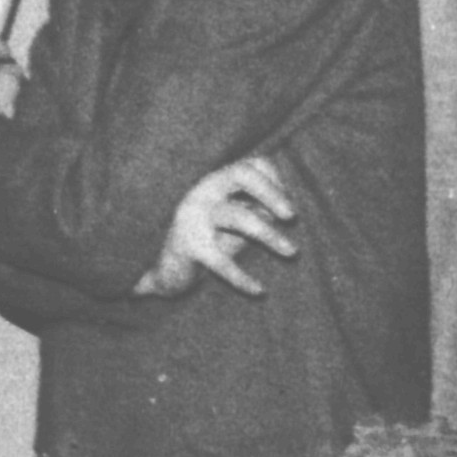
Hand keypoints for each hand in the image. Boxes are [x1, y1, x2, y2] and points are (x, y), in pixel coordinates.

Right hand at [139, 151, 300, 299]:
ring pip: (237, 216)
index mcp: (217, 182)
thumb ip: (259, 208)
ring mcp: (192, 217)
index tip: (287, 209)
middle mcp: (203, 192)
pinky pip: (220, 261)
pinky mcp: (187, 246)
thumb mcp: (236, 220)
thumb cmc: (209, 241)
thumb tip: (290, 209)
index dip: (277, 182)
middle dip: (272, 193)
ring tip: (293, 252)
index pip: (254, 165)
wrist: (163, 271)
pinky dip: (242, 278)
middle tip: (292, 216)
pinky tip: (259, 291)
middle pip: (242, 174)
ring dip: (269, 235)